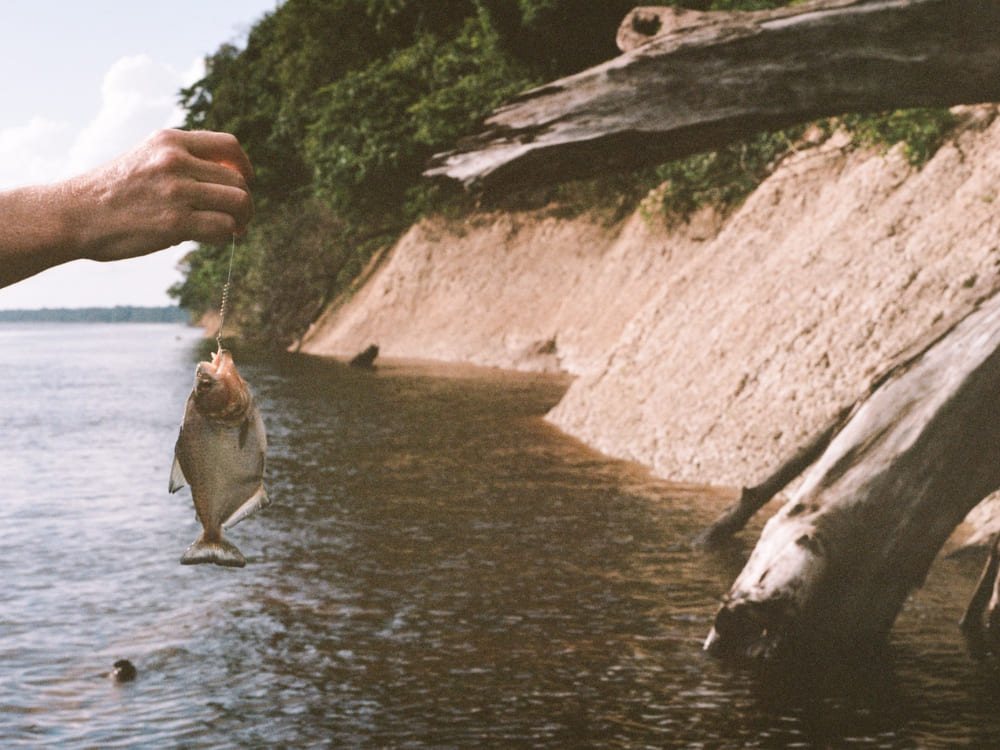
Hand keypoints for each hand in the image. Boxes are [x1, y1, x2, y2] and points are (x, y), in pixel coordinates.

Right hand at [69, 129, 254, 261]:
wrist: (74, 215)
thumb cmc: (111, 192)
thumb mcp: (144, 159)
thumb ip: (180, 162)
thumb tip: (223, 181)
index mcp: (169, 141)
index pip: (228, 145)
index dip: (243, 166)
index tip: (244, 181)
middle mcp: (176, 161)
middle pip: (238, 180)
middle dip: (244, 202)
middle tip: (238, 218)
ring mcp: (177, 191)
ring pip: (239, 203)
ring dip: (242, 219)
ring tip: (233, 229)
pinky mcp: (176, 222)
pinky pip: (223, 227)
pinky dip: (225, 235)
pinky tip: (212, 238)